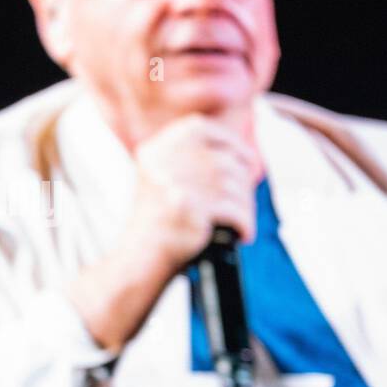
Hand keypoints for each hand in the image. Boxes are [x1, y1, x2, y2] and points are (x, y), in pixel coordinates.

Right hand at [68, 107, 262, 352]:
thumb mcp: (164, 178)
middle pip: (224, 159)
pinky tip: (242, 234)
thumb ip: (191, 159)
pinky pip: (234, 210)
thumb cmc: (158, 223)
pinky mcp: (189, 208)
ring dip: (246, 207)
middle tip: (247, 198)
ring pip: (233, 185)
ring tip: (242, 222)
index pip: (200, 128)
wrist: (140, 258)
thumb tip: (243, 153)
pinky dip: (244, 224)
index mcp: (156, 149)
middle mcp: (164, 161)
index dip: (231, 141)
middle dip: (244, 181)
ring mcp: (175, 183)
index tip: (247, 159)